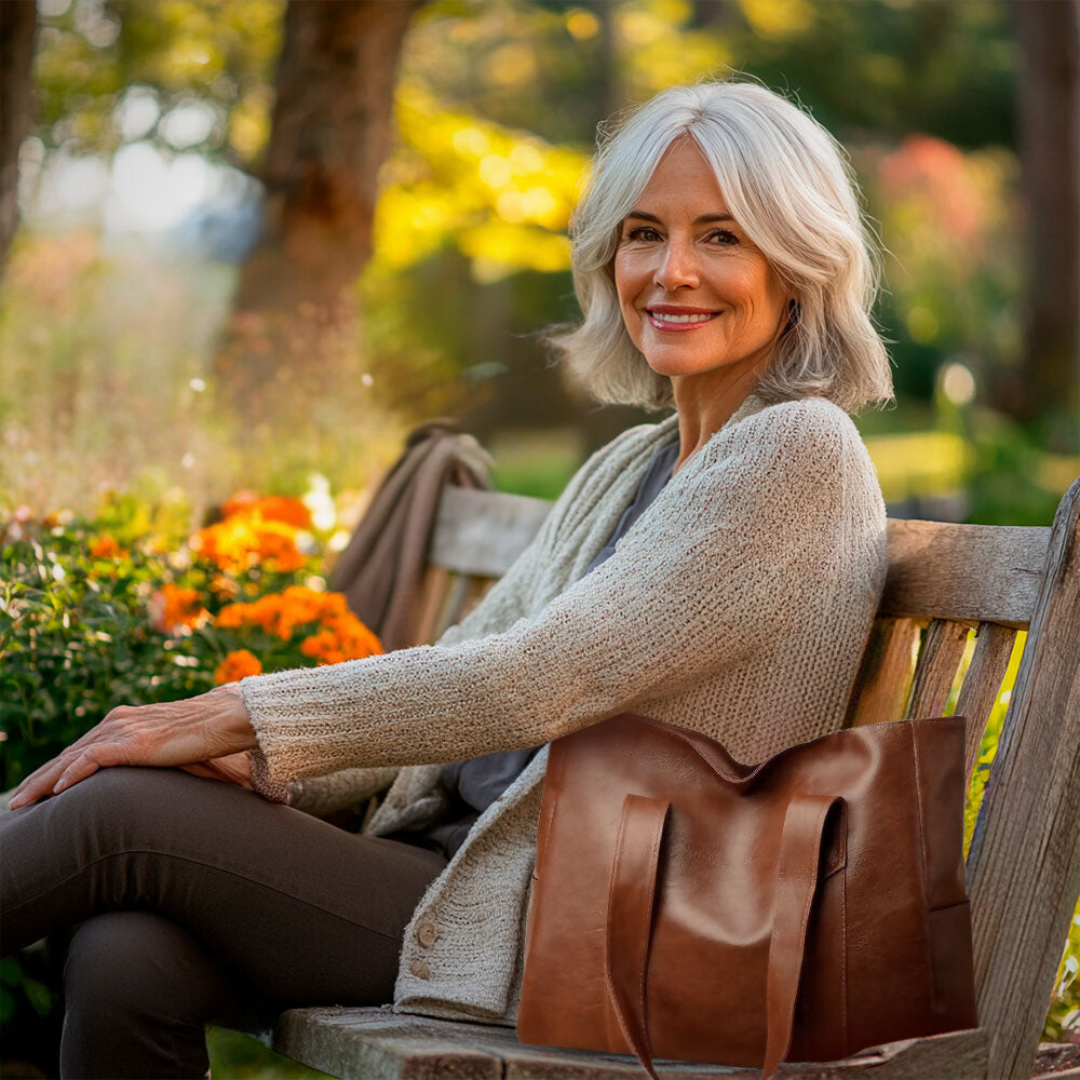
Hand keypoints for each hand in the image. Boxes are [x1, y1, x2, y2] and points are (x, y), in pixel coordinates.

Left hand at [8, 685, 257, 809]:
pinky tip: (55, 793)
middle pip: (67, 754)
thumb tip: (145, 784)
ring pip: (72, 758)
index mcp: (124, 722)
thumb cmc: (207, 735)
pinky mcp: (135, 741)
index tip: (34, 793)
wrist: (229, 718)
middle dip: (37, 780)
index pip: (79, 750)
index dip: (53, 771)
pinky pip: (92, 759)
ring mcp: (125, 730)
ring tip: (22, 804)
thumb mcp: (169, 748)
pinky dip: (71, 775)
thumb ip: (149, 757)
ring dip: (42, 782)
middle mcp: (118, 722)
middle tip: (15, 804)